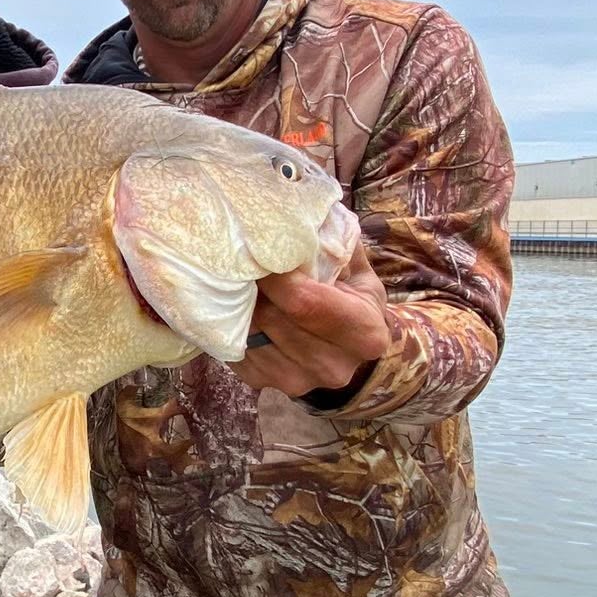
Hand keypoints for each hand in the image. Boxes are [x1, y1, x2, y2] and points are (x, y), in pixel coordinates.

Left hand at [233, 244, 391, 399]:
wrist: (349, 345)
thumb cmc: (352, 296)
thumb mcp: (357, 268)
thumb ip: (335, 243)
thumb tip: (299, 212)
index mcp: (365, 334)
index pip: (305, 303)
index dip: (276, 274)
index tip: (259, 248)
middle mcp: (334, 366)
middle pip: (273, 318)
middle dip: (254, 285)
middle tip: (238, 257)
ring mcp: (298, 381)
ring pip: (250, 333)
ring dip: (238, 302)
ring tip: (236, 277)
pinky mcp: (264, 384)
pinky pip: (235, 349)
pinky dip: (231, 324)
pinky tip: (236, 304)